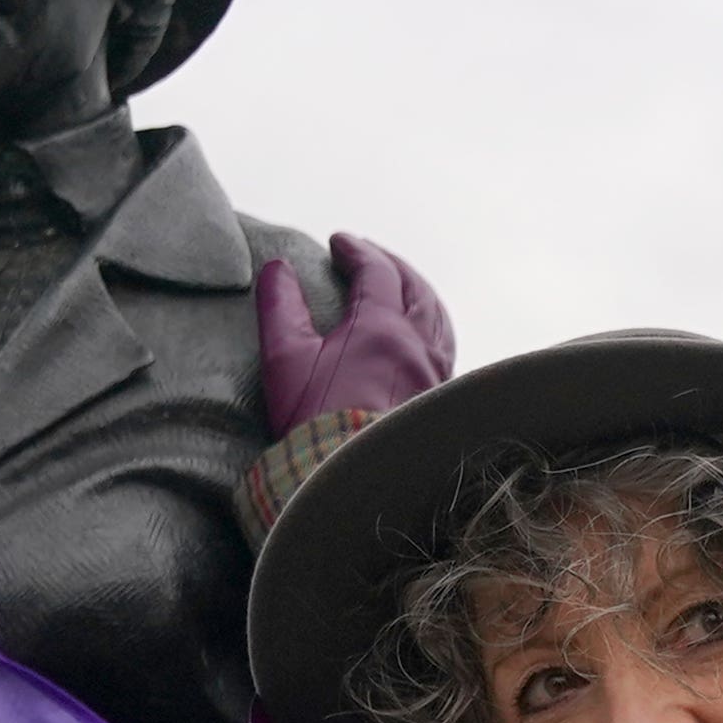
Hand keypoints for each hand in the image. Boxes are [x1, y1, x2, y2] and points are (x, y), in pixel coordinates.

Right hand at [252, 233, 455, 434]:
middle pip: (417, 289)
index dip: (356, 251)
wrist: (350, 480)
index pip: (377, 272)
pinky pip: (445, 350)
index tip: (338, 242)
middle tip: (369, 256)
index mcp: (382, 328)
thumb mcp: (285, 360)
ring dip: (419, 293)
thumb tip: (277, 269)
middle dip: (393, 265)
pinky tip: (420, 336)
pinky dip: (432, 327)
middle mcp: (418, 346)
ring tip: (400, 286)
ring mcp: (434, 375)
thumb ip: (281, 308)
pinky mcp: (437, 401)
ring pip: (438, 318)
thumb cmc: (314, 422)